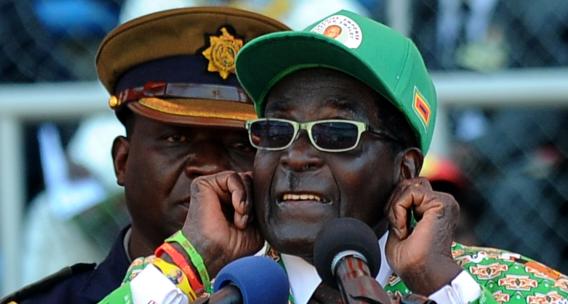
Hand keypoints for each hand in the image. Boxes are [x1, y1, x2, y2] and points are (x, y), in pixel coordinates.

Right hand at [182, 171, 262, 276]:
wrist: (215, 255)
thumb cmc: (233, 247)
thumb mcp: (257, 226)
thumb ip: (260, 206)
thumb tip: (266, 187)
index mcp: (233, 201)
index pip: (255, 187)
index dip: (261, 200)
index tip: (255, 221)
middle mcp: (222, 192)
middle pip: (251, 180)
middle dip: (254, 201)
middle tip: (247, 221)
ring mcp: (213, 187)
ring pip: (244, 178)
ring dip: (247, 200)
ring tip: (241, 219)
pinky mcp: (204, 183)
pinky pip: (233, 176)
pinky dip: (240, 193)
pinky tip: (238, 209)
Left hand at [385, 177, 462, 294]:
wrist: (423, 274)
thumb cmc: (411, 261)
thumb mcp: (398, 227)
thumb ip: (399, 208)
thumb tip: (393, 194)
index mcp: (434, 208)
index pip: (408, 188)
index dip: (395, 204)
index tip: (398, 230)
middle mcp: (442, 202)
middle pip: (407, 183)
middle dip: (393, 203)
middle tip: (397, 228)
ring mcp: (444, 201)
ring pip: (407, 186)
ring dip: (395, 209)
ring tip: (401, 230)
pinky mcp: (441, 203)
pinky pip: (410, 192)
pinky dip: (399, 210)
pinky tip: (404, 229)